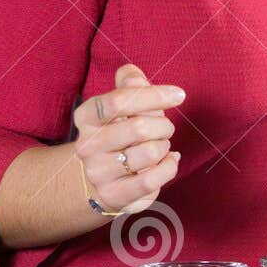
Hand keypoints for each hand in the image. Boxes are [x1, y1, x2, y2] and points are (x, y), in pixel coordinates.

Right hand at [72, 64, 185, 213]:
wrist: (102, 179)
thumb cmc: (121, 133)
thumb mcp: (124, 105)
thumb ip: (130, 85)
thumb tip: (130, 71)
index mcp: (87, 117)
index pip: (119, 100)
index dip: (153, 95)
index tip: (179, 95)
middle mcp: (87, 145)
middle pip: (139, 127)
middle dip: (163, 125)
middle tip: (165, 128)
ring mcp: (98, 173)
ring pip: (149, 152)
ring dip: (165, 146)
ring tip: (160, 147)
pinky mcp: (114, 196)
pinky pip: (152, 179)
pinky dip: (169, 167)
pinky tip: (169, 161)